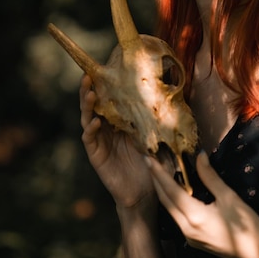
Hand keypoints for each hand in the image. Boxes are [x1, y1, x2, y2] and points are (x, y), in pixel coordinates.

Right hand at [80, 73, 154, 209]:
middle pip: (93, 104)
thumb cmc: (152, 160)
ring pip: (87, 117)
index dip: (104, 83)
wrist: (146, 190)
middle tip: (88, 75)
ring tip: (90, 94)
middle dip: (89, 89)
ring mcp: (99, 139)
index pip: (109, 97)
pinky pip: (90, 138)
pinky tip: (95, 122)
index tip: (103, 67)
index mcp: (119, 119)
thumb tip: (171, 91)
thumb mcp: (156, 133)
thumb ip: (158, 115)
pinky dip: (91, 129)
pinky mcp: (96, 154)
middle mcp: (106, 126)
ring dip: (87, 105)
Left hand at [147, 150, 258, 257]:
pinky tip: (176, 192)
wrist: (258, 255)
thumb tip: (199, 155)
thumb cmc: (246, 225)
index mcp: (194, 216)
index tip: (148, 159)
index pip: (170, 190)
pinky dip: (173, 202)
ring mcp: (188, 237)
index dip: (158, 173)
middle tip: (150, 162)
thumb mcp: (229, 197)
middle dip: (156, 181)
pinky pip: (177, 218)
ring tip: (160, 174)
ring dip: (163, 192)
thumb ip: (210, 176)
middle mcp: (186, 229)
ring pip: (170, 210)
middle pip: (165, 201)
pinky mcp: (193, 241)